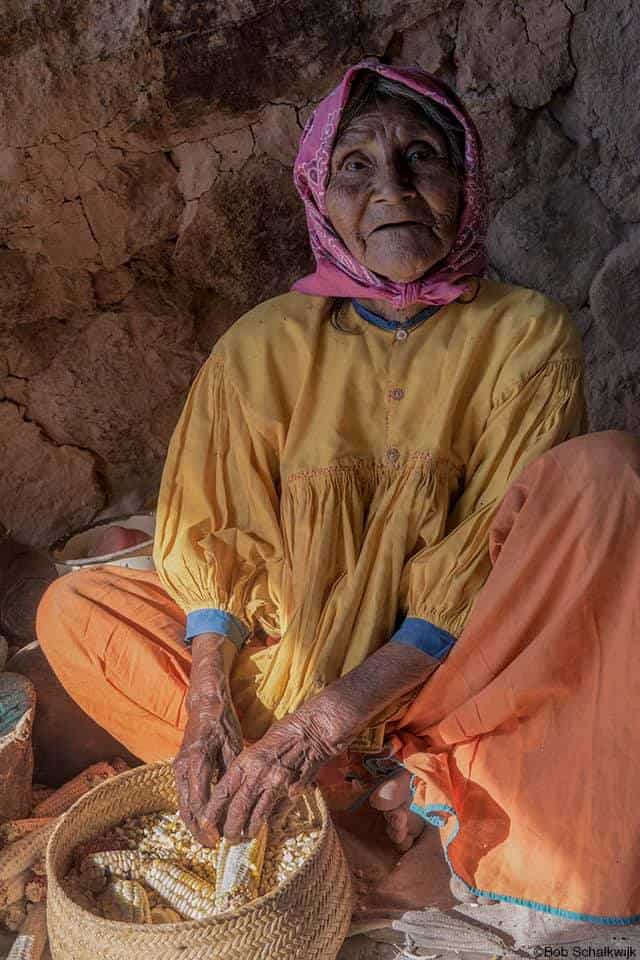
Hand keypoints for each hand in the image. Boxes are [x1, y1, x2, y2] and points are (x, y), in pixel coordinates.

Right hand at [173, 633, 242, 846]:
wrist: (205, 706)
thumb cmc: (223, 724)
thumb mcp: (233, 745)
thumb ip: (233, 772)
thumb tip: (240, 798)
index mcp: (197, 761)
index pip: (200, 800)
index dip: (208, 823)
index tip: (217, 839)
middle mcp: (183, 767)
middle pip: (187, 808)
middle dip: (199, 830)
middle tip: (212, 847)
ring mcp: (178, 768)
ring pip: (182, 804)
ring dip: (194, 824)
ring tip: (208, 840)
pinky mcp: (179, 769)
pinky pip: (183, 796)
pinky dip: (191, 812)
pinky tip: (202, 823)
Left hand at [204, 707, 338, 842]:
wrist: (313, 730)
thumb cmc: (283, 734)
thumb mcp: (257, 748)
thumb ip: (246, 770)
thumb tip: (234, 791)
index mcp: (245, 762)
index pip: (222, 792)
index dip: (212, 812)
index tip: (205, 825)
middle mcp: (258, 774)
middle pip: (238, 809)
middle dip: (230, 829)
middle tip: (228, 838)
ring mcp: (277, 784)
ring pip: (258, 816)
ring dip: (250, 830)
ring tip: (246, 836)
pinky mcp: (294, 791)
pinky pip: (280, 813)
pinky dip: (274, 821)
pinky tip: (271, 826)